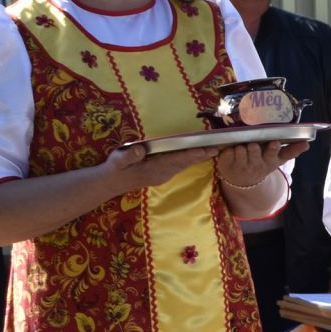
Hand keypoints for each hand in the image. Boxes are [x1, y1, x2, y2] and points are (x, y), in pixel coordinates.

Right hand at [100, 142, 221, 195]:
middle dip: (202, 155)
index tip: (205, 150)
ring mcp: (164, 174)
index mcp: (155, 169)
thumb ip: (129, 155)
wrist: (111, 183)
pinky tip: (198, 154)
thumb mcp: (118, 160)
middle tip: (219, 148)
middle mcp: (163, 173)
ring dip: (198, 157)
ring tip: (214, 150)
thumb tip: (140, 149)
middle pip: (186, 163)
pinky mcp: (162, 174)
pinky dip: (190, 159)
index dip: (191, 154)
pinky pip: (180, 165)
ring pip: (185, 164)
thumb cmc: (115, 169)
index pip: (177, 160)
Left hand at [215, 139, 308, 190]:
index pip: (274, 155)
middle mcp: (257, 163)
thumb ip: (291, 151)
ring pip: (241, 151)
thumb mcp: (277, 160)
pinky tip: (232, 148)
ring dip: (242, 147)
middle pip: (255, 152)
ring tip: (242, 146)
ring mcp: (242, 164)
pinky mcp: (228, 163)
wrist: (242, 181)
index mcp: (270, 161)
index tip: (274, 143)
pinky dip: (230, 149)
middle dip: (254, 148)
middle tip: (253, 144)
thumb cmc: (261, 163)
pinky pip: (229, 152)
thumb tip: (308, 143)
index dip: (273, 149)